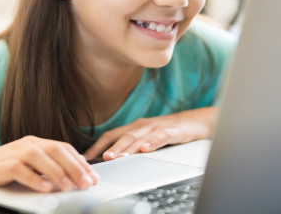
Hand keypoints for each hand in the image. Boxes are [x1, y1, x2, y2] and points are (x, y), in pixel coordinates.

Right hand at [0, 136, 99, 200]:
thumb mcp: (27, 169)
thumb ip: (47, 169)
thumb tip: (75, 173)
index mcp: (34, 144)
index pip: (63, 148)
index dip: (81, 162)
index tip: (94, 177)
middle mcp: (24, 145)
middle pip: (55, 150)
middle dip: (75, 167)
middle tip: (88, 183)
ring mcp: (10, 153)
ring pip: (39, 156)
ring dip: (57, 171)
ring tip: (69, 186)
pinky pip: (18, 169)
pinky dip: (34, 178)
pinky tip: (45, 188)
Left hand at [83, 107, 216, 160]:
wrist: (195, 122)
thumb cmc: (167, 131)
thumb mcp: (146, 137)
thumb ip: (130, 146)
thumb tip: (110, 159)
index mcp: (134, 127)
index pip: (111, 134)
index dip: (98, 145)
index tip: (86, 157)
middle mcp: (143, 126)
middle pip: (124, 136)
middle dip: (112, 148)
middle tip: (102, 158)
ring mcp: (157, 127)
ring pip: (140, 137)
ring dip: (128, 147)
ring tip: (120, 157)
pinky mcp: (173, 131)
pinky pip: (162, 137)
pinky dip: (153, 143)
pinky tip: (146, 149)